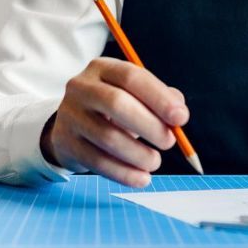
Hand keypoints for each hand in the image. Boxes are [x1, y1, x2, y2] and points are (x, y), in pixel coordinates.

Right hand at [39, 58, 188, 187]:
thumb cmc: (112, 110)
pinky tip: (141, 178)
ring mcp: (70, 115)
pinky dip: (124, 173)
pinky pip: (97, 162)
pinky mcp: (65, 142)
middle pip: (116, 103)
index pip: (131, 77)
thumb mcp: (133, 95)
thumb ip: (160, 98)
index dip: (159, 97)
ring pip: (107, 137)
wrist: (71, 127)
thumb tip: (178, 112)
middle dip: (150, 126)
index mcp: (102, 68)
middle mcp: (81, 87)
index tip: (181, 118)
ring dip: (139, 154)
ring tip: (154, 162)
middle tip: (169, 142)